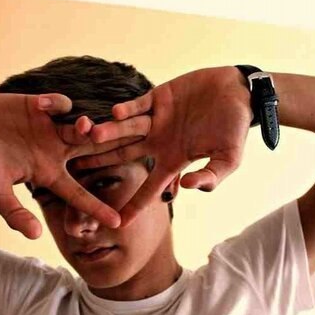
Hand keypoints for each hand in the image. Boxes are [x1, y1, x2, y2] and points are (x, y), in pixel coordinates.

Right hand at [0, 92, 140, 238]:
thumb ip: (14, 213)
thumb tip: (35, 236)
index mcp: (49, 173)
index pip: (79, 193)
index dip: (97, 207)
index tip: (118, 222)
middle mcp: (56, 150)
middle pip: (91, 153)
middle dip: (110, 153)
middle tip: (132, 152)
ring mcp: (50, 128)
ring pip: (79, 126)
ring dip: (86, 126)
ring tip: (86, 126)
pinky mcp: (40, 106)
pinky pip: (57, 104)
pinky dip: (56, 104)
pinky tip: (43, 106)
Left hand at [74, 66, 252, 225]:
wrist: (238, 92)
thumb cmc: (236, 128)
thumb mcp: (229, 159)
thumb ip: (212, 176)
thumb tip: (188, 188)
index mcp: (172, 159)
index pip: (148, 186)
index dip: (134, 204)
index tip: (118, 221)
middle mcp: (159, 141)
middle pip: (123, 155)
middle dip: (101, 161)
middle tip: (76, 167)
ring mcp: (156, 119)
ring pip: (125, 129)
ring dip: (109, 133)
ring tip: (90, 136)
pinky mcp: (158, 97)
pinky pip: (138, 105)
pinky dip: (128, 109)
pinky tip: (115, 113)